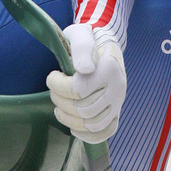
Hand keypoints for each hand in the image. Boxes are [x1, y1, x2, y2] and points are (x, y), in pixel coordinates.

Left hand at [46, 24, 125, 143]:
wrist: (103, 43)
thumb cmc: (87, 39)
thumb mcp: (81, 35)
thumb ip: (82, 49)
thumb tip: (84, 70)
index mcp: (109, 68)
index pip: (78, 89)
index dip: (58, 85)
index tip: (52, 76)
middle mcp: (117, 87)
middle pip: (83, 109)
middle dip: (60, 101)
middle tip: (54, 90)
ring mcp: (118, 101)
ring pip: (92, 124)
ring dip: (69, 120)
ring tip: (59, 108)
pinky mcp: (116, 112)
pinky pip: (106, 132)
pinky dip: (87, 135)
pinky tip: (73, 127)